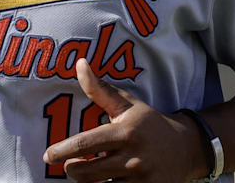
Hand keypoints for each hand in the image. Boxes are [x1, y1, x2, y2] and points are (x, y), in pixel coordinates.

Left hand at [43, 57, 207, 181]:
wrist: (186, 148)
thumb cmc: (149, 124)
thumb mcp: (127, 104)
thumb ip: (100, 89)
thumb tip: (80, 63)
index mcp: (125, 133)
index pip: (86, 144)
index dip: (62, 151)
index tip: (48, 155)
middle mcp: (133, 158)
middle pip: (87, 172)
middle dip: (71, 169)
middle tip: (69, 164)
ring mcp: (141, 180)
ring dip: (87, 182)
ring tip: (87, 172)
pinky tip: (104, 180)